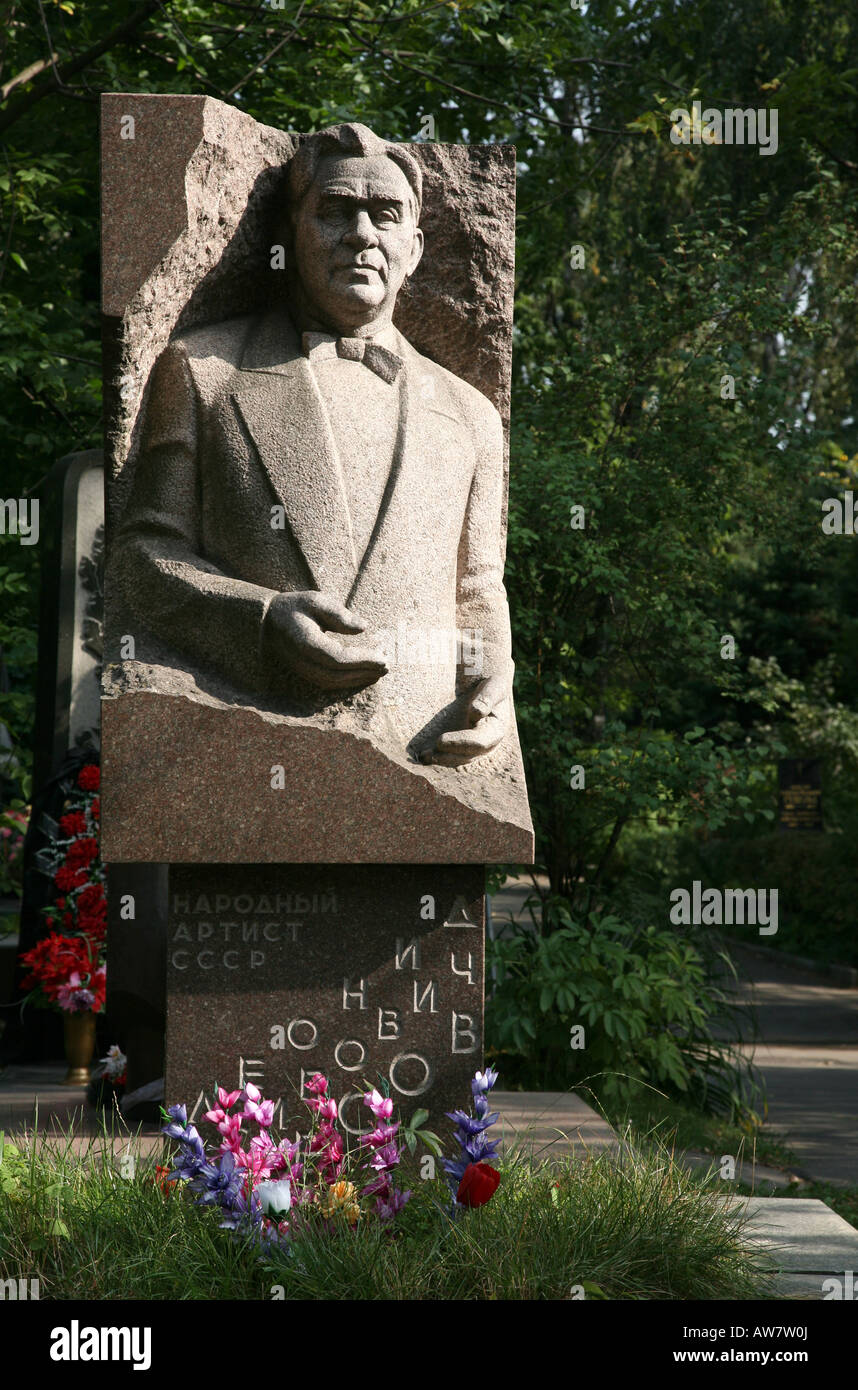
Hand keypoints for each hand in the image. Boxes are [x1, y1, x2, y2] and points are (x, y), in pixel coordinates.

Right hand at [264, 591, 388, 690]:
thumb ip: (339, 614)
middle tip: (386, 667)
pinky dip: (346, 681)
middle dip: (364, 672)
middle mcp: (301, 661)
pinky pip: (327, 682)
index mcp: (305, 642)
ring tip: (378, 673)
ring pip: (332, 682)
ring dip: (357, 679)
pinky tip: (362, 675)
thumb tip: (363, 627)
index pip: (338, 658)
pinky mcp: (304, 672)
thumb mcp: (316, 600)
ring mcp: (301, 669)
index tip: (382, 657)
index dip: (362, 660)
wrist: (268, 620)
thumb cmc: (295, 607)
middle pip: (337, 674)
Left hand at [420, 674, 509, 766]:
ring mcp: (474, 747)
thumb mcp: (495, 685)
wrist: (487, 690)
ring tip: (423, 757)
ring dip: (441, 759)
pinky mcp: (463, 746)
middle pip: (467, 755)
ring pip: (458, 758)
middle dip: (447, 756)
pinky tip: (423, 757)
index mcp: (496, 730)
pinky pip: (451, 754)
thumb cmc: (492, 686)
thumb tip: (476, 713)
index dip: (460, 742)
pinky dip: (438, 756)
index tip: (440, 740)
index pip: (479, 742)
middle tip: (427, 754)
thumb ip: (488, 698)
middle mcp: (486, 743)